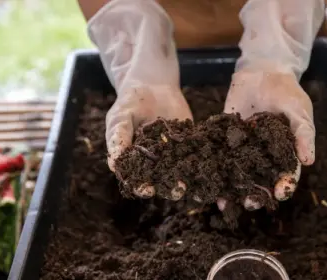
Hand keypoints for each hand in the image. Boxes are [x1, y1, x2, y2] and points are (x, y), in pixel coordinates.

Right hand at [88, 0, 191, 198]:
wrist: (153, 84)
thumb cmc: (130, 102)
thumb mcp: (120, 117)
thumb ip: (118, 137)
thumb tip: (114, 162)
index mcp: (134, 161)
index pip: (137, 179)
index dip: (140, 186)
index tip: (147, 189)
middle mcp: (155, 162)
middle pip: (161, 180)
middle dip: (169, 188)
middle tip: (178, 190)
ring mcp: (174, 154)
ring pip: (181, 172)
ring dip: (189, 180)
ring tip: (197, 185)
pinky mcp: (190, 143)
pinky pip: (197, 155)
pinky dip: (204, 162)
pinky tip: (211, 167)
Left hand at [222, 71, 313, 209]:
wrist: (262, 71)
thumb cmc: (287, 91)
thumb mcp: (299, 111)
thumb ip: (303, 135)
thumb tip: (308, 162)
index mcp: (284, 151)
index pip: (286, 173)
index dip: (284, 185)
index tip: (280, 194)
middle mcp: (263, 154)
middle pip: (259, 179)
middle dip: (255, 194)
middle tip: (249, 204)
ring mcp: (243, 147)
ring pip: (238, 173)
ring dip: (231, 188)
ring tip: (223, 202)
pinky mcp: (225, 137)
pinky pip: (219, 155)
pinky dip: (212, 167)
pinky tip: (205, 178)